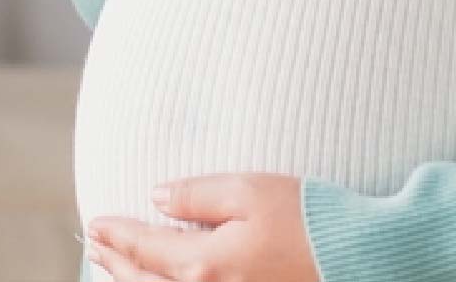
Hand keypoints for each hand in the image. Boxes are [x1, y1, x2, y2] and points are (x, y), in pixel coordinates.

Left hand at [85, 173, 320, 281]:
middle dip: (115, 263)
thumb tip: (158, 197)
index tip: (95, 222)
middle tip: (94, 244)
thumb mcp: (251, 190)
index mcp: (205, 264)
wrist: (361, 262)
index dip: (116, 234)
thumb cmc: (311, 221)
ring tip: (115, 266)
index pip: (145, 248)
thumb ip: (197, 194)